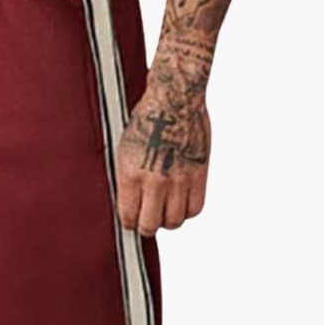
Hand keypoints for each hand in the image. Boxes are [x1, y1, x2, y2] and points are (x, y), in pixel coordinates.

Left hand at [116, 84, 210, 235]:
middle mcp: (155, 180)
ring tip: (165, 210)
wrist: (175, 97)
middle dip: (147, 227)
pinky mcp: (199, 173)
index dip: (129, 223)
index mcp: (131, 174)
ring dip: (168, 220)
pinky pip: (196, 208)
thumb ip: (126, 181)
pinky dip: (188, 211)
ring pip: (175, 221)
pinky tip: (181, 202)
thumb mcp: (124, 150)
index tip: (132, 221)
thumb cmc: (147, 119)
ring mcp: (179, 178)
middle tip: (147, 221)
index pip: (129, 217)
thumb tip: (129, 206)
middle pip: (151, 226)